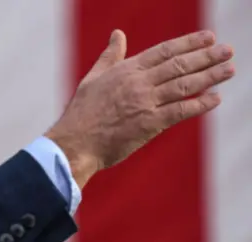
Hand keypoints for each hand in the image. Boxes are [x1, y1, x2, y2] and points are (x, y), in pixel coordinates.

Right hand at [45, 29, 234, 188]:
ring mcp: (144, 103)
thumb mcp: (93, 78)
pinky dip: (199, 104)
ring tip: (229, 70)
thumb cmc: (81, 113)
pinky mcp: (149, 124)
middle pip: (179, 65)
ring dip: (210, 77)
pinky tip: (214, 99)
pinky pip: (180, 111)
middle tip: (227, 50)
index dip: (189, 42)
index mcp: (125, 70)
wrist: (75, 143)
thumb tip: (117, 35)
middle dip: (206, 56)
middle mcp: (138, 83)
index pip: (164, 51)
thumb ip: (110, 56)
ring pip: (184, 85)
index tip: (208, 37)